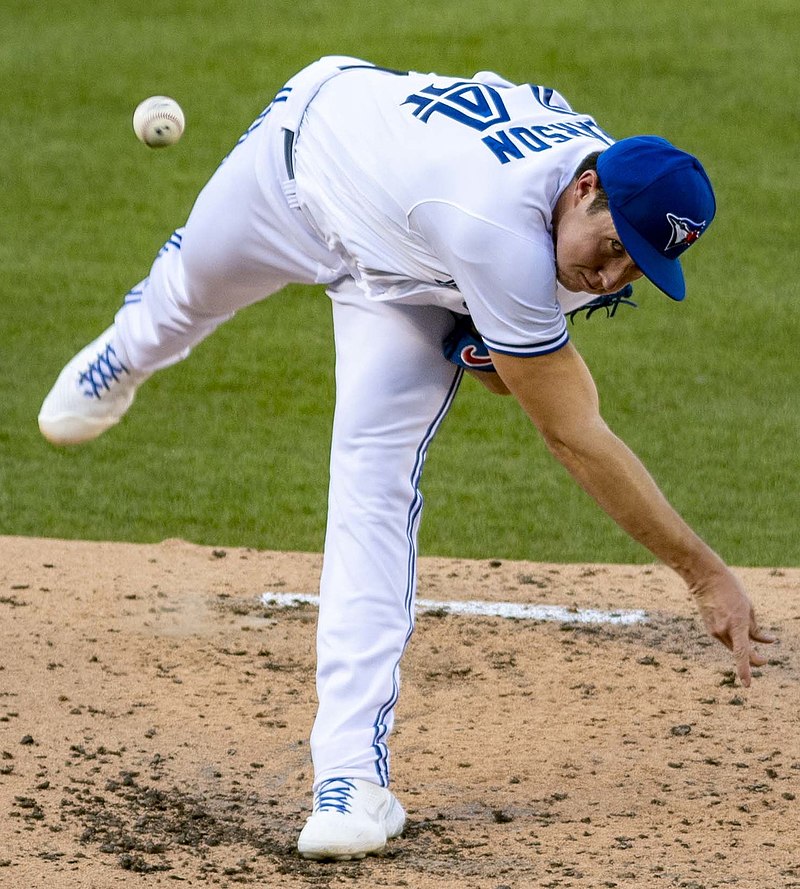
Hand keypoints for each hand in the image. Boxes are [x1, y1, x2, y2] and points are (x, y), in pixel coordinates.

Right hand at [690, 569, 775, 686]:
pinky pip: (725, 638)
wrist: (705, 579)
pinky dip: (732, 636)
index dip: (745, 670)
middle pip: (741, 652)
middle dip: (753, 658)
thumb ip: (756, 628)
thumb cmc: (730, 590)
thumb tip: (767, 642)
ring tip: (742, 621)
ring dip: (742, 643)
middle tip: (764, 659)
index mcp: (737, 624)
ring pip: (733, 645)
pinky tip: (731, 619)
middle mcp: (723, 631)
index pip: (742, 653)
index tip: (747, 684)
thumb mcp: (748, 607)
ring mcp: (714, 631)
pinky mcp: (709, 628)